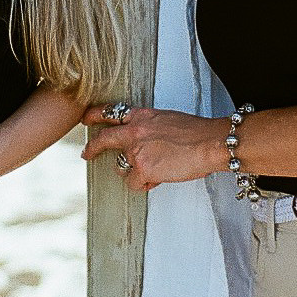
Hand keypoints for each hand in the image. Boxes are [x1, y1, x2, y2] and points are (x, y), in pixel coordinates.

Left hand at [81, 105, 226, 190]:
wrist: (211, 142)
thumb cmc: (197, 133)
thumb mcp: (167, 119)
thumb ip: (150, 128)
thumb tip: (143, 143)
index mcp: (142, 116)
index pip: (111, 111)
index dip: (95, 115)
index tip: (85, 118)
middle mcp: (134, 131)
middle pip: (104, 139)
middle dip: (92, 147)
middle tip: (86, 153)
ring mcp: (136, 150)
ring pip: (121, 166)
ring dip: (132, 172)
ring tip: (153, 170)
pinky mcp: (142, 168)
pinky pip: (133, 183)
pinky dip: (145, 185)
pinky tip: (159, 179)